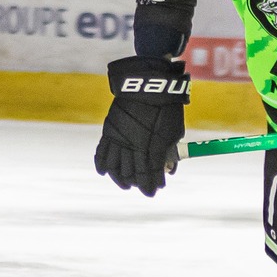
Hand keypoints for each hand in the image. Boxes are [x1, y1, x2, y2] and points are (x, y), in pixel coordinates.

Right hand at [96, 56, 188, 195]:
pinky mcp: (109, 131)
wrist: (147, 86)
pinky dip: (102, 165)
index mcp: (152, 147)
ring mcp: (119, 138)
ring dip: (120, 179)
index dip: (152, 184)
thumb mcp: (175, 131)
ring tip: (126, 184)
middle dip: (139, 183)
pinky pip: (102, 152)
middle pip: (133, 173)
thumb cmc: (166, 108)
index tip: (155, 190)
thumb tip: (169, 169)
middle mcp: (133, 145)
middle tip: (143, 187)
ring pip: (115, 167)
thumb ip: (171, 151)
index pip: (150, 174)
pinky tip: (104, 172)